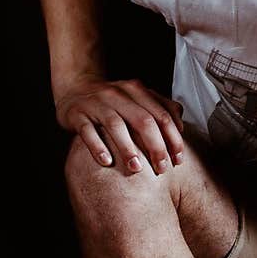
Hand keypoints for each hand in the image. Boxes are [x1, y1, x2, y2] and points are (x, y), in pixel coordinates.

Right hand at [55, 78, 185, 174]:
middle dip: (156, 147)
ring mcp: (96, 103)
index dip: (173, 139)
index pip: (162, 115)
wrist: (75, 88)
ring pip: (116, 125)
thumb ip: (160, 108)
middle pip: (143, 120)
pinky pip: (87, 131)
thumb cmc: (112, 101)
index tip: (178, 160)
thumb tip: (181, 128)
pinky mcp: (77, 114)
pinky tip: (107, 162)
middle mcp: (117, 94)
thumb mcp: (136, 99)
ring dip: (128, 149)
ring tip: (137, 169)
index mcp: (136, 91)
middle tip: (162, 169)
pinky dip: (98, 147)